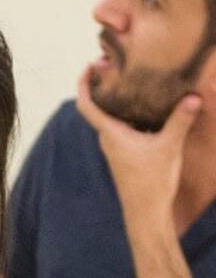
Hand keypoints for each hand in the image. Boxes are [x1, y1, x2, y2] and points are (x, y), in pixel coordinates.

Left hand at [76, 67, 201, 217]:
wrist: (146, 212)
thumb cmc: (151, 181)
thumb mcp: (169, 147)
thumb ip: (180, 120)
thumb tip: (193, 96)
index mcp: (111, 133)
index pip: (86, 105)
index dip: (83, 84)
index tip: (89, 67)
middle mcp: (108, 138)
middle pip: (98, 107)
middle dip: (104, 85)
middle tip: (115, 65)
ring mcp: (115, 146)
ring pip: (112, 117)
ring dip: (117, 99)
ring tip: (133, 79)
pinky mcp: (125, 153)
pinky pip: (123, 126)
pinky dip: (129, 112)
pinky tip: (147, 106)